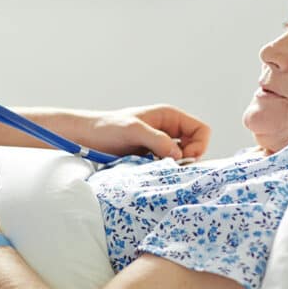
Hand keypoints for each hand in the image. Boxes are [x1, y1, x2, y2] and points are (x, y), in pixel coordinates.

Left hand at [81, 104, 210, 160]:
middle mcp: (168, 130)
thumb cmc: (106, 128)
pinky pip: (166, 166)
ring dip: (173, 166)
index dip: (198, 145)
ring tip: (155, 168)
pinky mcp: (150, 157)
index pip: (201, 130)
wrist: (85, 137)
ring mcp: (159, 145)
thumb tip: (178, 154)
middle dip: (187, 158)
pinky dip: (162, 171)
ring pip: (181, 159)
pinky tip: (149, 172)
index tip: (183, 157)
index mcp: (169, 116)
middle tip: (169, 166)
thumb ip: (157, 140)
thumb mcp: (133, 130)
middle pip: (195, 147)